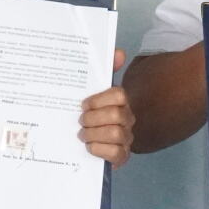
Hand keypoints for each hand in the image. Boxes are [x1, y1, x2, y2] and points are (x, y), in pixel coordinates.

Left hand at [81, 50, 134, 166]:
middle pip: (116, 115)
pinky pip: (116, 153)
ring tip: (82, 135)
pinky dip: (99, 150)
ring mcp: (126, 138)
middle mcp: (127, 119)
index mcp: (121, 102)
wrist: (89, 141)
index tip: (83, 105)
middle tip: (80, 122)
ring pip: (115, 134)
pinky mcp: (122, 156)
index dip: (98, 100)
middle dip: (93, 119)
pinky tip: (89, 148)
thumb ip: (104, 70)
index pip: (119, 95)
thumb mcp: (92, 92)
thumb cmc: (90, 114)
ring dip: (93, 135)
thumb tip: (118, 52)